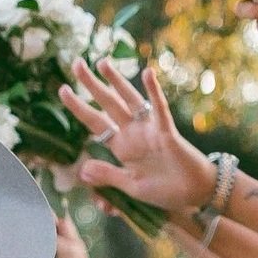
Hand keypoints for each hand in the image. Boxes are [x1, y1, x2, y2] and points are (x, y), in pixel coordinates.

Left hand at [59, 58, 213, 215]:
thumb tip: (82, 171)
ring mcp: (149, 130)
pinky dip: (153, 92)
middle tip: (76, 64)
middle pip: (108, 104)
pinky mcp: (166, 132)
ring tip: (102, 63)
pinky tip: (147, 73)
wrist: (194, 194)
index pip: (96, 123)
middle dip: (92, 85)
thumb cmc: (164, 190)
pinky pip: (159, 109)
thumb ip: (108, 176)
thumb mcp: (131, 186)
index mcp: (122, 147)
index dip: (79, 107)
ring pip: (129, 100)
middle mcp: (133, 133)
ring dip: (117, 81)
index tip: (63, 90)